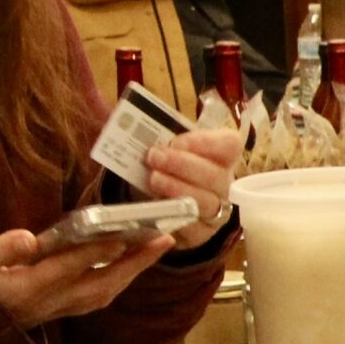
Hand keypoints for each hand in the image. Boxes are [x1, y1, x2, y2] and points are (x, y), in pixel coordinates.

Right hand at [0, 227, 170, 328]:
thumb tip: (26, 238)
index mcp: (28, 288)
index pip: (68, 268)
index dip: (95, 253)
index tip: (122, 236)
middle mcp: (51, 302)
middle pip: (102, 284)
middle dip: (135, 263)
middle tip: (163, 239)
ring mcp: (60, 309)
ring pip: (105, 293)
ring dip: (133, 272)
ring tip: (155, 247)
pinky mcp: (63, 310)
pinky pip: (99, 297)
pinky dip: (119, 280)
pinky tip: (131, 264)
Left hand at [143, 129, 242, 247]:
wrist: (156, 200)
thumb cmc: (165, 167)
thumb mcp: (163, 145)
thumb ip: (152, 132)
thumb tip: (115, 110)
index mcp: (221, 155)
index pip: (229, 144)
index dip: (205, 142)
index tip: (176, 141)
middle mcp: (224, 182)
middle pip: (216, 175)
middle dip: (183, 165)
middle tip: (154, 157)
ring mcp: (217, 210)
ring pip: (206, 202)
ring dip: (178, 189)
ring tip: (153, 180)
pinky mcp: (202, 234)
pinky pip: (194, 228)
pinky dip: (175, 216)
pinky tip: (157, 206)